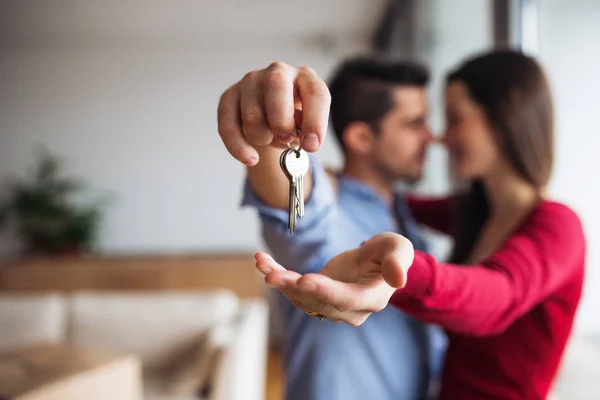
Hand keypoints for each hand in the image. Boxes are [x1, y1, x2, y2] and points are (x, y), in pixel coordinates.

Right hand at [217, 62, 330, 165]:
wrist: (270, 117)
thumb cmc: (292, 121)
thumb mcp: (305, 126)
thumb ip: (303, 131)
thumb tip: (293, 138)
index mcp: (305, 78)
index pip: (315, 92)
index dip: (315, 121)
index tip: (311, 146)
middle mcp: (278, 73)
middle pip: (277, 86)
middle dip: (282, 122)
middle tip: (284, 139)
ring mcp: (251, 82)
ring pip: (252, 114)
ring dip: (262, 137)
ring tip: (268, 139)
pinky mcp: (230, 96)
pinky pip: (229, 125)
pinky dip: (239, 147)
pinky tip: (251, 158)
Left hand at [255, 233, 414, 325]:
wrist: (377, 261)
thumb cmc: (389, 252)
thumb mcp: (397, 247)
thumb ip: (398, 260)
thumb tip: (398, 279)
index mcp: (372, 298)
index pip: (348, 299)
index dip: (326, 291)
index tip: (305, 280)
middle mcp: (350, 309)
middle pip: (319, 301)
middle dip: (293, 287)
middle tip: (271, 275)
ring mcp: (332, 306)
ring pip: (301, 298)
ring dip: (280, 281)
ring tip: (262, 263)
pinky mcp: (317, 297)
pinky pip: (294, 291)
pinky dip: (278, 276)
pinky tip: (262, 261)